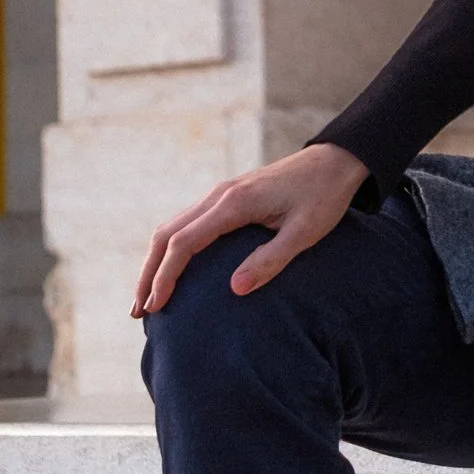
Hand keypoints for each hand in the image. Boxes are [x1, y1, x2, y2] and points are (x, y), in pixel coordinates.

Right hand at [132, 142, 367, 316]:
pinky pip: (189, 224)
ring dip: (155, 262)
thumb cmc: (324, 196)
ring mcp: (221, 194)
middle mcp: (219, 195)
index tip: (156, 307)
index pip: (184, 243)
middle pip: (166, 234)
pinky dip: (171, 248)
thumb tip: (234, 289)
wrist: (335, 161)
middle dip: (148, 274)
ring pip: (173, 227)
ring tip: (147, 298)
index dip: (165, 277)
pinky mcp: (228, 198)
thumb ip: (271, 259)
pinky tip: (173, 270)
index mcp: (234, 203)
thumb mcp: (305, 232)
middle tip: (137, 312)